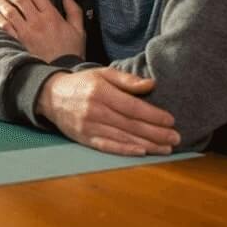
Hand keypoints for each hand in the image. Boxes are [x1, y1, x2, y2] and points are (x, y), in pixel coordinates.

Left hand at [0, 0, 84, 61]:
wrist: (62, 73)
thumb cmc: (71, 52)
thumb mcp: (79, 30)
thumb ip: (73, 10)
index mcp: (52, 16)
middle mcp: (38, 22)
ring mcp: (26, 33)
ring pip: (10, 11)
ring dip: (2, 3)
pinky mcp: (19, 43)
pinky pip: (5, 28)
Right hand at [36, 68, 179, 155]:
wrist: (51, 97)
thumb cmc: (82, 83)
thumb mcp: (102, 74)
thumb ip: (127, 80)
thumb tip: (152, 85)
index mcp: (100, 91)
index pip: (132, 107)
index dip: (153, 115)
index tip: (171, 120)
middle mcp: (94, 110)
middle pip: (131, 124)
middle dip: (156, 133)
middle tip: (176, 138)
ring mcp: (88, 126)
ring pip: (123, 137)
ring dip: (147, 144)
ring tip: (166, 148)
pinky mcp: (84, 138)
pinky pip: (108, 146)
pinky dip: (126, 150)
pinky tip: (142, 152)